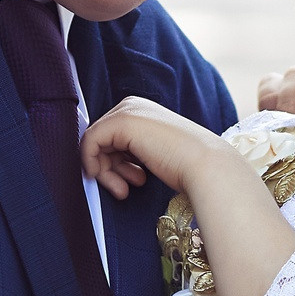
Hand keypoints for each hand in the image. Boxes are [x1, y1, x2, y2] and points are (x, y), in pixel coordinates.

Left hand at [81, 95, 231, 198]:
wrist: (205, 165)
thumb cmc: (187, 165)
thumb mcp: (154, 153)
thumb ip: (133, 151)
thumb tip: (107, 163)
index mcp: (143, 110)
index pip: (112, 136)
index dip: (114, 163)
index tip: (126, 184)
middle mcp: (133, 105)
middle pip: (101, 138)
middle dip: (108, 168)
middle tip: (123, 189)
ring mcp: (127, 111)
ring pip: (95, 143)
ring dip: (105, 172)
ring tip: (123, 190)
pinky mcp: (121, 122)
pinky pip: (89, 142)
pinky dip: (93, 165)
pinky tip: (114, 183)